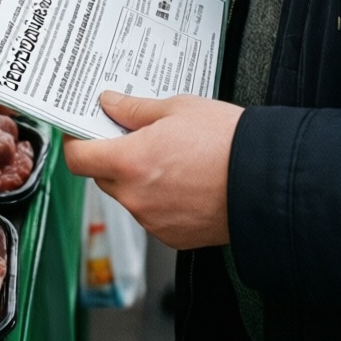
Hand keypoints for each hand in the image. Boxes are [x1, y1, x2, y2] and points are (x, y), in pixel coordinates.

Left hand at [64, 92, 241, 248]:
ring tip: (170, 155)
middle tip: (132, 134)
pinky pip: (151, 214)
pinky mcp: (172, 237)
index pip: (77, 158)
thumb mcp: (177, 108)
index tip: (83, 128)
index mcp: (130, 162)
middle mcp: (135, 197)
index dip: (75, 141)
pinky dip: (158, 198)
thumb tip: (109, 103)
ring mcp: (153, 221)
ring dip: (136, 177)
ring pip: (128, 196)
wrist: (266, 181)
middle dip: (110, 155)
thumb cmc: (226, 142)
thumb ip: (134, 109)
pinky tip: (183, 178)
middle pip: (101, 176)